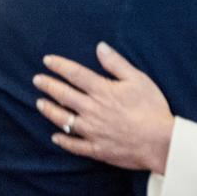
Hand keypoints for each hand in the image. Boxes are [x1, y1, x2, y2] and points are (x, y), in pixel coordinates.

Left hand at [33, 42, 174, 173]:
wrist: (159, 142)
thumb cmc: (152, 108)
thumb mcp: (138, 79)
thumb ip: (116, 63)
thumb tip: (100, 47)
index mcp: (102, 90)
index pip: (75, 74)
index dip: (59, 66)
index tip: (47, 61)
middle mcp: (92, 110)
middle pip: (64, 95)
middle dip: (48, 86)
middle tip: (37, 80)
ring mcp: (91, 131)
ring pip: (63, 119)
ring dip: (49, 110)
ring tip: (40, 104)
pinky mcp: (96, 148)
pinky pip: (73, 145)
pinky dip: (62, 140)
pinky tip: (55, 137)